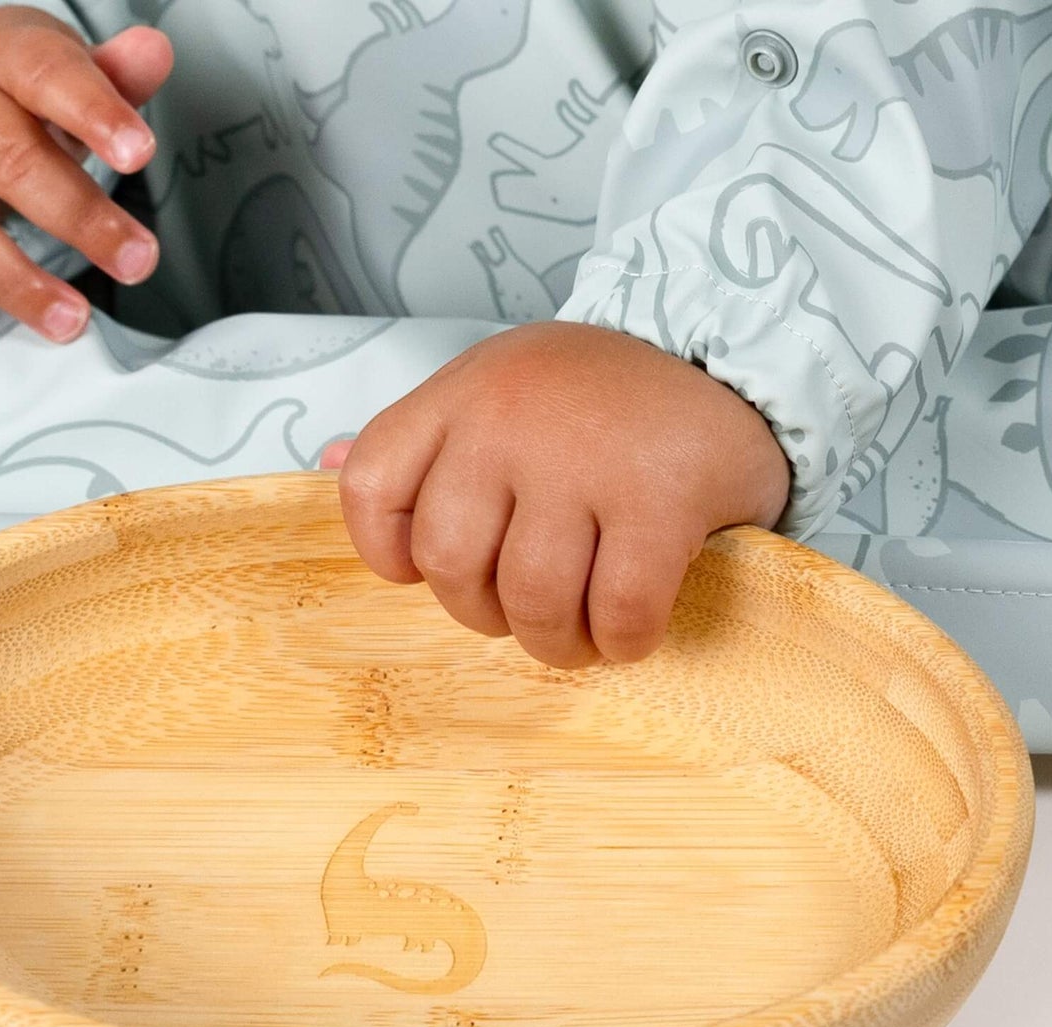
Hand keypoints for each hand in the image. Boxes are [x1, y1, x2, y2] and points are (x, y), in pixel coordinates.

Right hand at [0, 5, 173, 347]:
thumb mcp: (49, 75)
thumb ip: (104, 81)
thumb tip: (154, 52)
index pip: (43, 72)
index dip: (93, 112)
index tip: (140, 154)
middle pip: (7, 160)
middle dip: (79, 218)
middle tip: (138, 264)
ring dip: (12, 280)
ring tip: (71, 321)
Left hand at [320, 321, 790, 667]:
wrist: (730, 358)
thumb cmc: (598, 402)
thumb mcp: (497, 389)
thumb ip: (422, 438)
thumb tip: (321, 459)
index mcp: (460, 394)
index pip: (371, 484)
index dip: (387, 553)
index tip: (430, 572)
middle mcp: (508, 419)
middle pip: (451, 565)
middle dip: (487, 615)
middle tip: (531, 610)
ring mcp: (583, 458)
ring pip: (532, 600)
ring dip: (557, 643)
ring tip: (580, 634)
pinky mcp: (658, 500)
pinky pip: (616, 610)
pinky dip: (621, 642)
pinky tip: (631, 631)